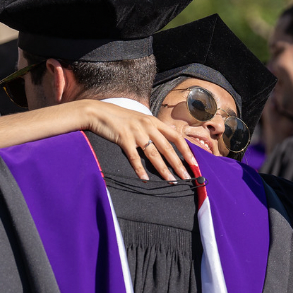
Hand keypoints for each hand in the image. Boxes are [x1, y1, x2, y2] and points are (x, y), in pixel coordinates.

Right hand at [82, 101, 196, 181]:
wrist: (98, 112)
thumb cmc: (121, 117)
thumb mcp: (142, 118)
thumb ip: (155, 127)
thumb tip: (171, 133)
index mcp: (154, 122)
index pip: (176, 137)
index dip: (186, 151)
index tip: (194, 163)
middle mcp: (148, 126)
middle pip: (168, 148)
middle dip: (178, 165)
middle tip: (186, 177)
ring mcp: (136, 133)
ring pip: (154, 154)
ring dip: (163, 170)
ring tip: (171, 181)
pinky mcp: (124, 139)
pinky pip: (134, 157)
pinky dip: (140, 169)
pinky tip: (145, 179)